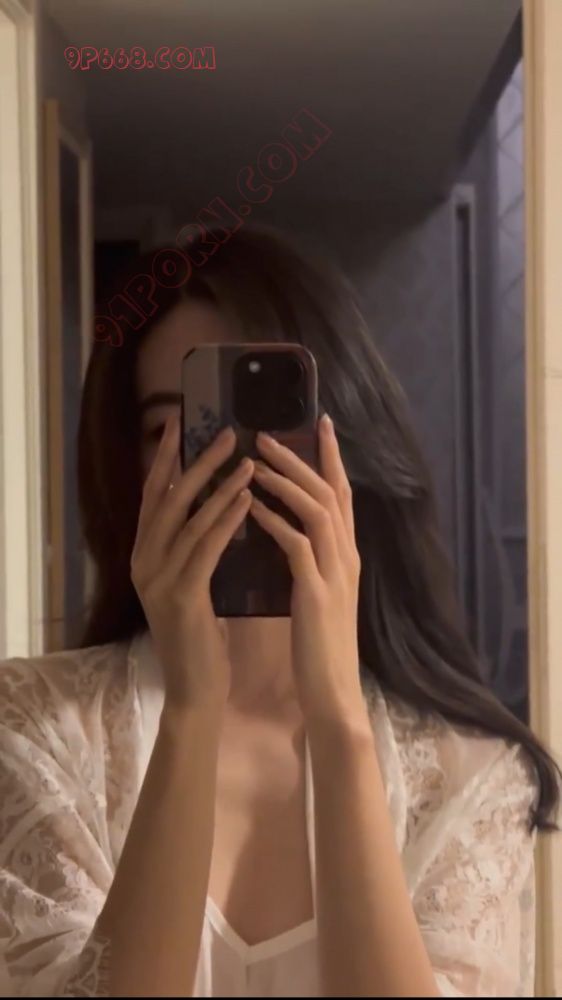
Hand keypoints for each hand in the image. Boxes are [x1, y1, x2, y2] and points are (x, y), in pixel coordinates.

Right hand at [130, 412, 253, 711]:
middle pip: (167, 498)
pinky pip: (205, 548)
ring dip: (219, 486)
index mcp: (145, 555)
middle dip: (196, 462)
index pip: (153, 496)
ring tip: (247, 459)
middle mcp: (144, 561)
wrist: (195, 688)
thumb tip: (213, 504)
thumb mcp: (191, 582)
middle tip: (225, 432)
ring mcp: (158, 578)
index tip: (181, 423)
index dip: (165, 459)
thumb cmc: (200, 635)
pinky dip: (226, 520)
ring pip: (188, 520)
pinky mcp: (181, 596)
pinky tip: (247, 500)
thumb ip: (193, 547)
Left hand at [249, 414, 367, 729]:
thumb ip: (313, 560)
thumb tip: (294, 532)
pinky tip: (251, 508)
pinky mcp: (317, 592)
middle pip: (331, 491)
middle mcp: (347, 555)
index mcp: (347, 554)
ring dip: (285, 481)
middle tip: (268, 432)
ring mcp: (335, 572)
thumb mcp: (321, 593)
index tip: (318, 424)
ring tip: (254, 460)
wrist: (333, 690)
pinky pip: (297, 545)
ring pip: (317, 510)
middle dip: (301, 458)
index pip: (343, 494)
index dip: (331, 458)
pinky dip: (274, 522)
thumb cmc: (322, 645)